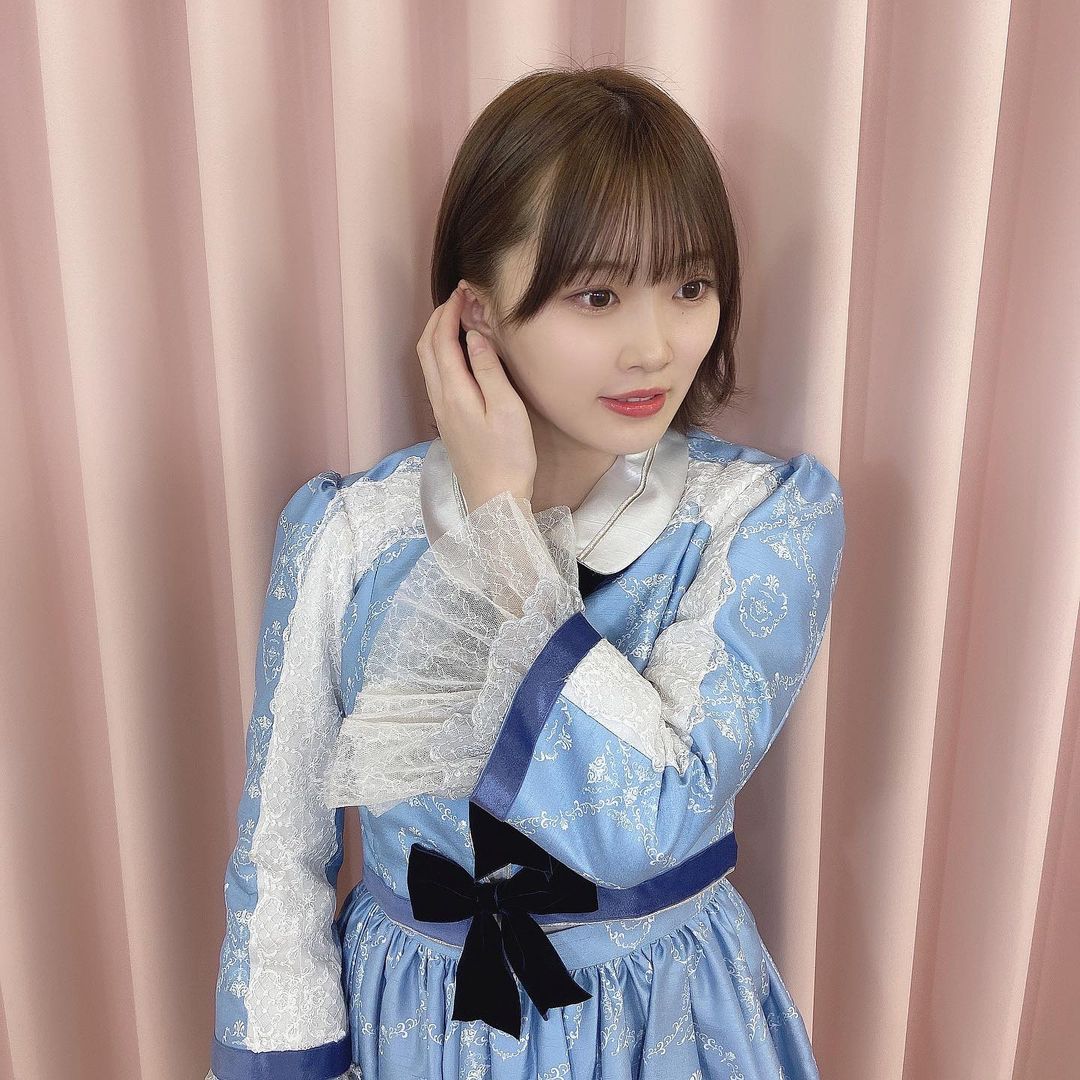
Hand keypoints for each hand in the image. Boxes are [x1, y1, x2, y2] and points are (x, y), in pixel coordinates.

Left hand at [415, 282, 535, 511]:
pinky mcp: (448, 422)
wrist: (495, 500)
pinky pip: (436, 377)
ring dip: (438, 336)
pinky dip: (441, 355)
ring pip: (428, 363)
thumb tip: (474, 334)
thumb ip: (488, 369)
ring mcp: (442, 412)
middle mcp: (440, 399)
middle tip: (459, 299)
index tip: (464, 291)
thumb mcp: (506, 408)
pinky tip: (459, 354)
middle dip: (439, 319)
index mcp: (453, 391)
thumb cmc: (508, 456)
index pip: (441, 340)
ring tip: (458, 319)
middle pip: (427, 348)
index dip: (449, 312)